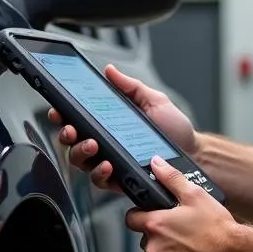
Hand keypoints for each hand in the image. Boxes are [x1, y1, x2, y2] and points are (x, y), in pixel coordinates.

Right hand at [50, 65, 198, 192]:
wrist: (193, 151)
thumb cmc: (173, 127)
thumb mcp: (153, 100)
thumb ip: (130, 86)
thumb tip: (110, 70)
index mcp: (107, 123)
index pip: (77, 118)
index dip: (62, 114)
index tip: (59, 109)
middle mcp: (104, 143)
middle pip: (71, 142)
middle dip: (66, 135)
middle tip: (72, 129)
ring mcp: (109, 162)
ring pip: (81, 162)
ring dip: (80, 152)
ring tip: (93, 144)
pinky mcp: (119, 180)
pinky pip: (100, 180)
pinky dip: (99, 173)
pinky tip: (107, 164)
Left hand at [125, 157, 238, 251]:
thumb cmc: (218, 228)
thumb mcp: (195, 195)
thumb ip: (171, 178)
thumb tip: (156, 164)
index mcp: (155, 224)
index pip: (131, 219)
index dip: (142, 216)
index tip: (154, 217)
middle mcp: (154, 248)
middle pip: (147, 239)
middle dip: (161, 236)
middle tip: (183, 232)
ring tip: (192, 248)